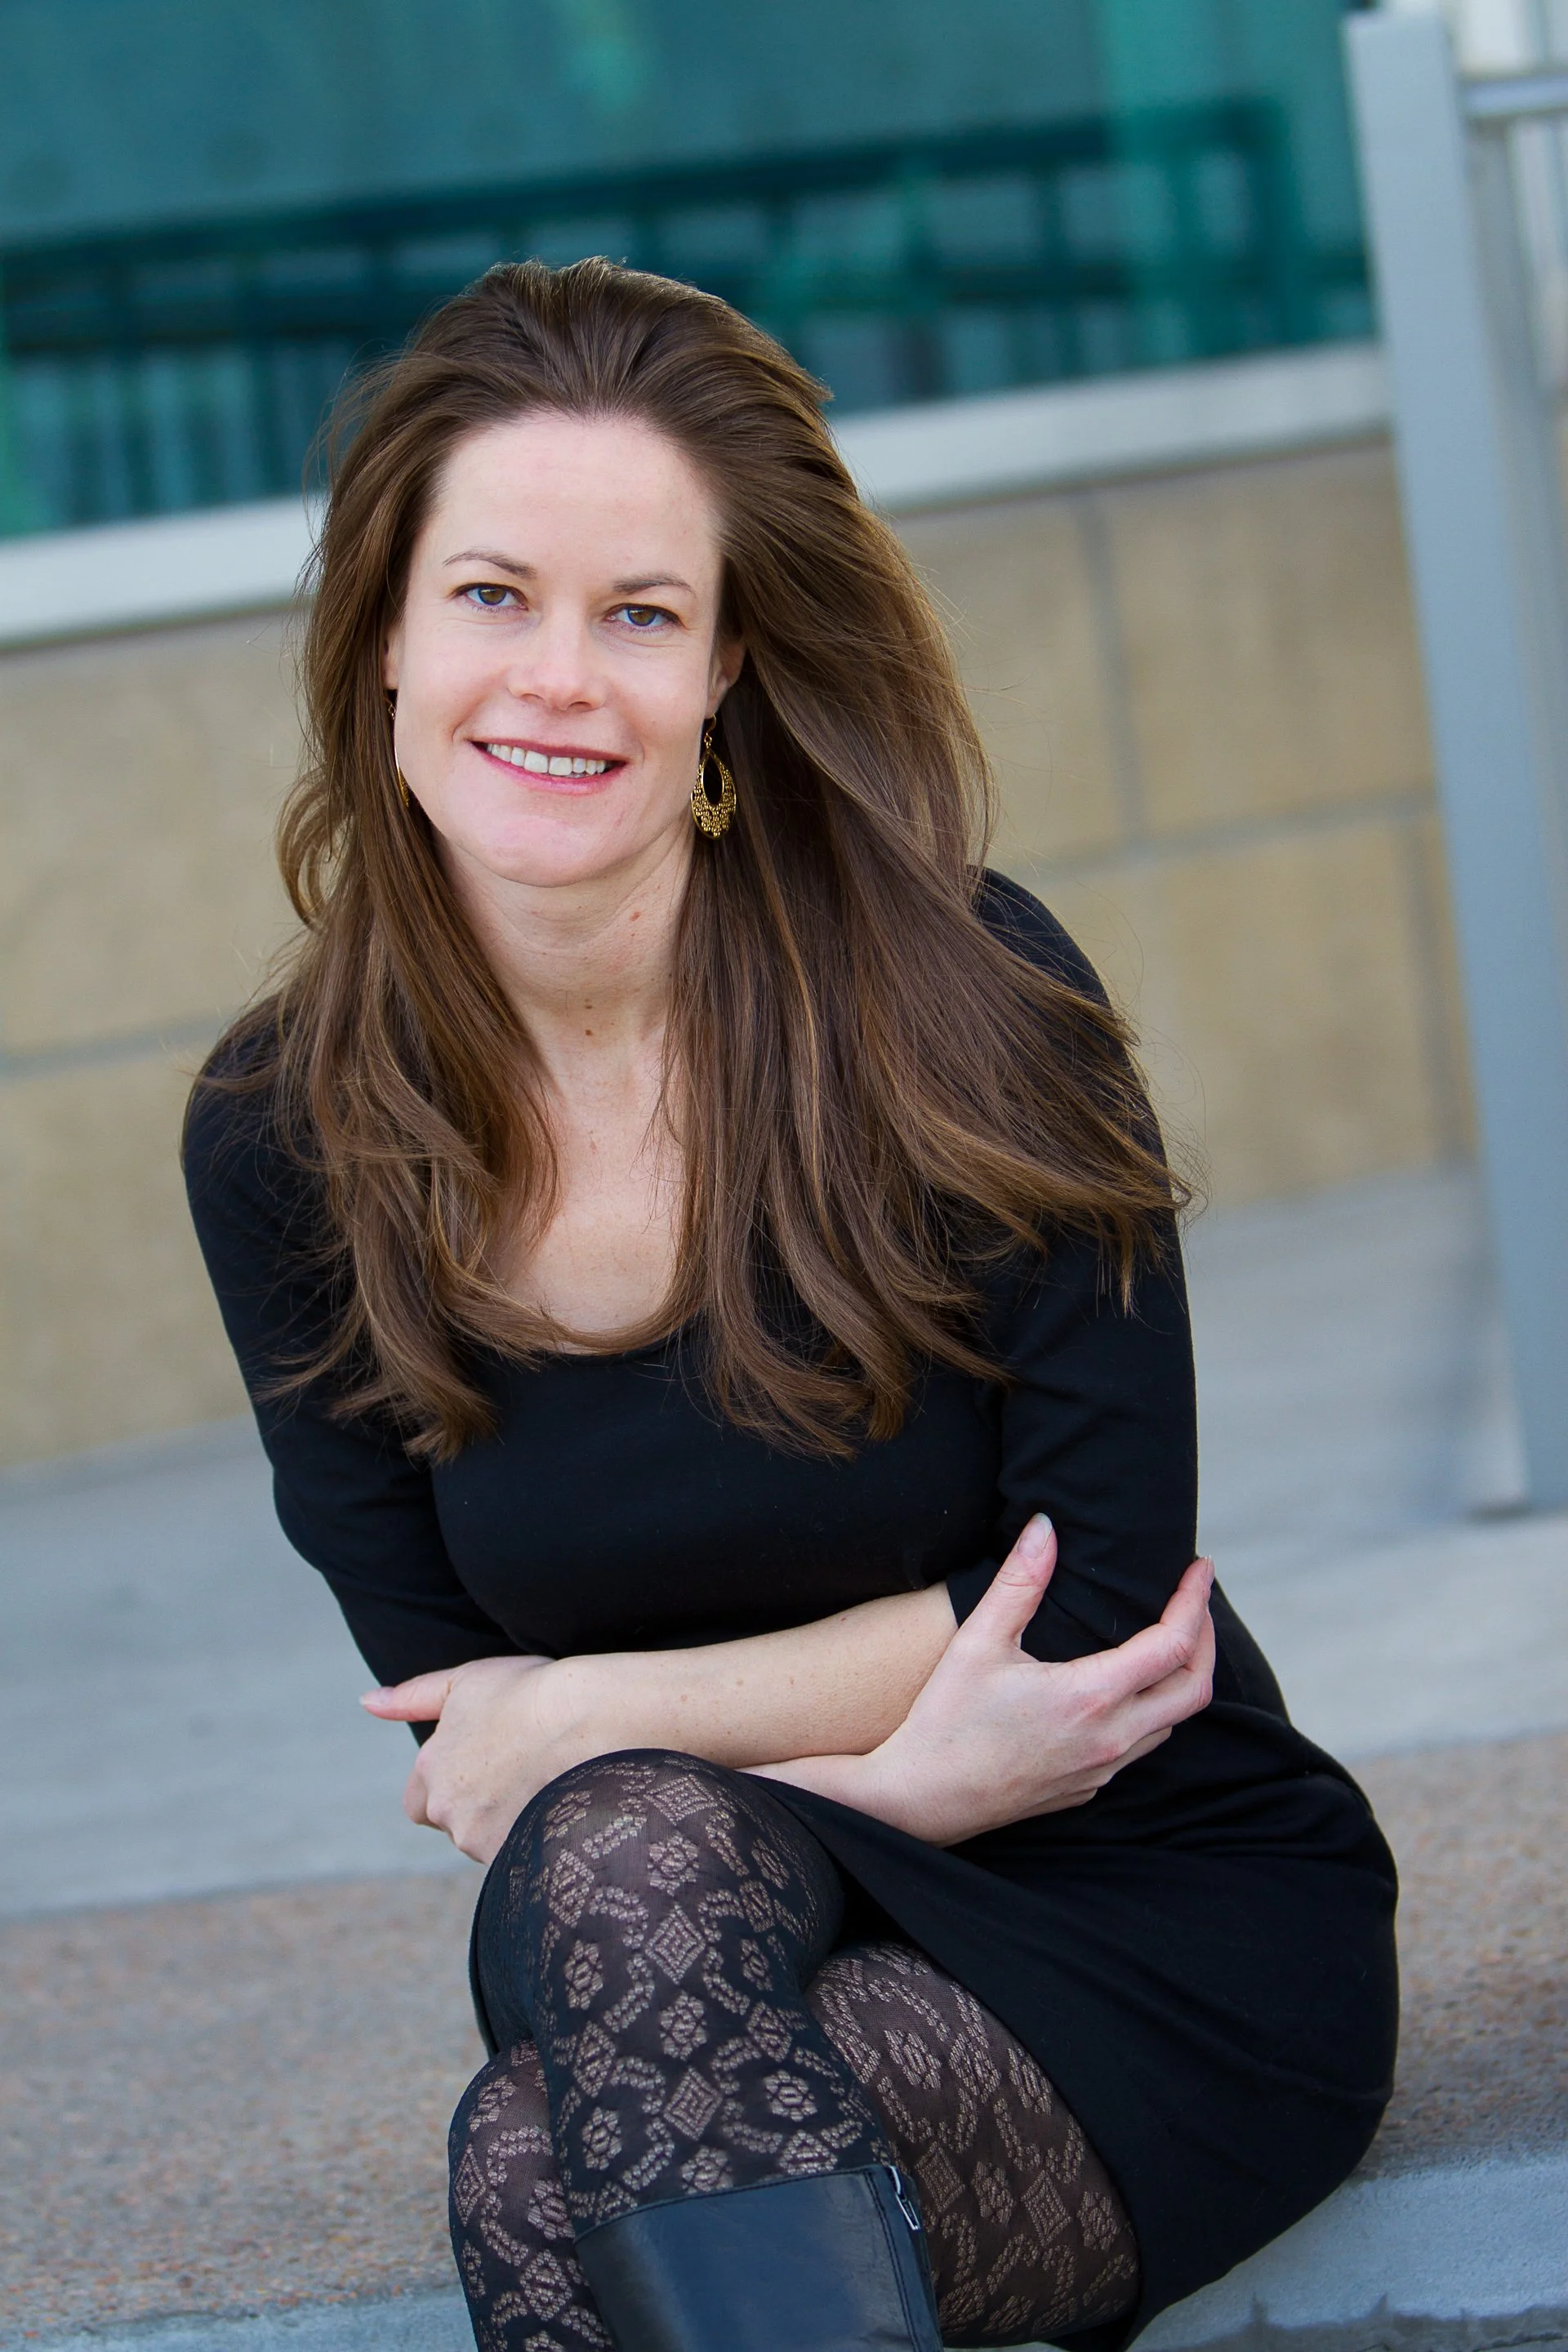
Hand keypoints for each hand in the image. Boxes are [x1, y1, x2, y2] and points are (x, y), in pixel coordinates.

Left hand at [362, 1652, 571, 1863]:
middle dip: (475, 1808)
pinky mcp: (516, 1857)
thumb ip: (412, 1697)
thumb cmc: (529, 1693)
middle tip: (516, 1775)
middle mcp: (449, 1811)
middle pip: (454, 1823)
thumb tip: (366, 1702)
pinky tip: (555, 1808)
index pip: (418, 1802)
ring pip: (486, 1842)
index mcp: (431, 1770)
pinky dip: (530, 1839)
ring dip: (504, 1822)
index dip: (447, 1788)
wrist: (587, 1720)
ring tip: (543, 1786)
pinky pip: (516, 1858)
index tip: (482, 1769)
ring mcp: (483, 1839)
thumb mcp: (465, 1682)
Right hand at [757, 1516, 1214, 1844]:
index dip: (1195, 1601)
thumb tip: (1046, 1526)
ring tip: (1168, 1638)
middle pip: (1195, 1690)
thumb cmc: (945, 1720)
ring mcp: (1102, 1770)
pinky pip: (1140, 1747)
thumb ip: (1020, 1581)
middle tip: (1197, 1601)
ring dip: (1181, 1678)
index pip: (1174, 1645)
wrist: (922, 1800)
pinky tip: (1125, 1688)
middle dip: (1207, 1640)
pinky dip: (1151, 1710)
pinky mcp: (1087, 1788)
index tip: (1201, 1568)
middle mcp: (1110, 1739)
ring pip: (1171, 1723)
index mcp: (1091, 1697)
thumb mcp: (978, 1641)